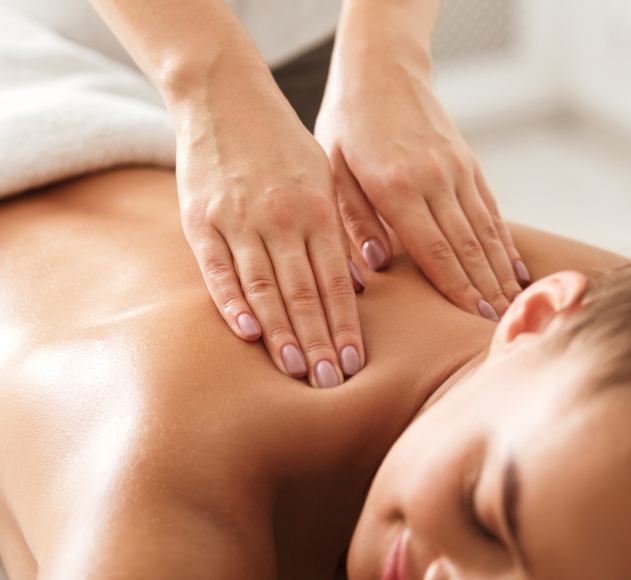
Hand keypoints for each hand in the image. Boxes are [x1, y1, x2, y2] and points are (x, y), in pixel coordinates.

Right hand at [174, 70, 364, 386]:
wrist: (225, 98)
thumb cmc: (282, 145)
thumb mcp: (322, 178)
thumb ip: (336, 230)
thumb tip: (355, 283)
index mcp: (318, 210)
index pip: (336, 282)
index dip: (345, 325)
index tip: (354, 363)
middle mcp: (282, 218)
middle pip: (304, 292)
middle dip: (319, 341)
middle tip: (330, 383)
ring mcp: (240, 220)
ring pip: (265, 287)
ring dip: (282, 333)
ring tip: (296, 370)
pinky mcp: (201, 220)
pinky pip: (219, 269)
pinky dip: (232, 302)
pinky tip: (247, 333)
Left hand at [316, 13, 529, 320]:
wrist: (382, 70)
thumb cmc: (347, 123)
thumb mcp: (332, 167)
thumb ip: (352, 217)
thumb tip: (373, 264)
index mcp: (396, 187)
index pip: (434, 250)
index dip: (457, 288)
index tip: (475, 319)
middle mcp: (434, 180)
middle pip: (467, 246)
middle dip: (485, 289)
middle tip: (500, 326)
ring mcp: (456, 170)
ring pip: (485, 230)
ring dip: (500, 270)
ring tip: (514, 305)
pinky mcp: (467, 162)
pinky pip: (490, 208)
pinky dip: (504, 240)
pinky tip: (515, 264)